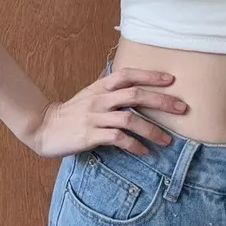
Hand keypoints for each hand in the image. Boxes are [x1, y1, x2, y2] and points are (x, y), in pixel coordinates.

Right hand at [29, 67, 187, 157]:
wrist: (43, 128)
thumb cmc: (71, 111)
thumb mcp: (89, 93)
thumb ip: (107, 85)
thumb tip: (128, 76)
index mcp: (100, 86)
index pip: (128, 75)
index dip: (150, 75)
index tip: (171, 80)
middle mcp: (99, 99)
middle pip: (135, 95)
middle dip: (161, 101)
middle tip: (182, 109)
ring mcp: (94, 117)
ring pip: (129, 119)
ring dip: (152, 130)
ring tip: (167, 139)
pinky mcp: (89, 136)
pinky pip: (117, 139)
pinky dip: (134, 145)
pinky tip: (144, 151)